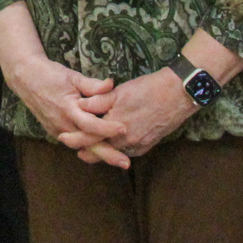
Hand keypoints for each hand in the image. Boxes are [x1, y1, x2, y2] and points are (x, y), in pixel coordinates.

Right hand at [2, 54, 128, 167]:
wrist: (25, 78)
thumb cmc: (50, 75)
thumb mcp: (72, 76)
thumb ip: (92, 85)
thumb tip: (112, 84)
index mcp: (67, 109)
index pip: (90, 125)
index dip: (107, 128)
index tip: (124, 129)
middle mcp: (62, 124)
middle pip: (87, 144)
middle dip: (107, 155)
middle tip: (126, 163)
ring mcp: (57, 130)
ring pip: (81, 146)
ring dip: (99, 153)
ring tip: (119, 159)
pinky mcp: (55, 131)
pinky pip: (74, 142)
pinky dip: (88, 146)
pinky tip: (103, 149)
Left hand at [85, 67, 199, 159]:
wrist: (178, 94)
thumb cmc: (147, 89)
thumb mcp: (119, 92)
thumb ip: (98, 101)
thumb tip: (80, 105)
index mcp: (116, 127)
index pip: (89, 138)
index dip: (75, 139)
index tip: (64, 138)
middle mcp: (127, 141)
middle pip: (101, 150)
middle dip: (88, 149)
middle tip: (76, 148)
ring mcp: (139, 145)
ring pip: (115, 152)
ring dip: (103, 150)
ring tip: (90, 147)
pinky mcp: (148, 145)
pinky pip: (128, 152)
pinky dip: (117, 150)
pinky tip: (112, 144)